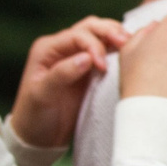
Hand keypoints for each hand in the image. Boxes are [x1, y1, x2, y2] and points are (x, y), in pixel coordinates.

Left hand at [8, 16, 129, 149]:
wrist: (38, 138)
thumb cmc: (34, 116)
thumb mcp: (42, 96)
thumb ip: (62, 74)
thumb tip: (87, 58)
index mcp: (48, 49)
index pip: (77, 36)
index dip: (94, 46)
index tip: (103, 67)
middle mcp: (62, 48)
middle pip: (90, 27)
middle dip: (109, 32)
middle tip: (126, 43)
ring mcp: (77, 57)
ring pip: (99, 35)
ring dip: (115, 36)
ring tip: (131, 44)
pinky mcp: (89, 70)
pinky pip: (106, 52)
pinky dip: (117, 49)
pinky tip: (129, 53)